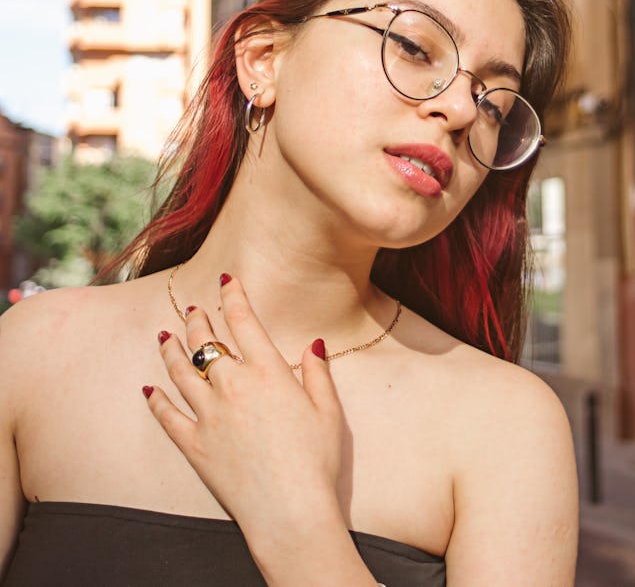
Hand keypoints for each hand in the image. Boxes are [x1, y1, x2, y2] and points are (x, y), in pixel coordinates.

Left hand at [144, 273, 345, 545]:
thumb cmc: (316, 461)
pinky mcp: (194, 445)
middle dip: (197, 320)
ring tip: (164, 336)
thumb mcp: (329, 411)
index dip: (234, 297)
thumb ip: (318, 372)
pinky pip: (167, 416)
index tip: (226, 280)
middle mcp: (233, 386)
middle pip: (206, 343)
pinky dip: (155, 400)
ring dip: (170, 351)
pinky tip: (148, 388)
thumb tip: (315, 343)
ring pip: (181, 372)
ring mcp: (209, 415)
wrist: (290, 511)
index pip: (245, 322)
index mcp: (268, 372)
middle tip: (191, 308)